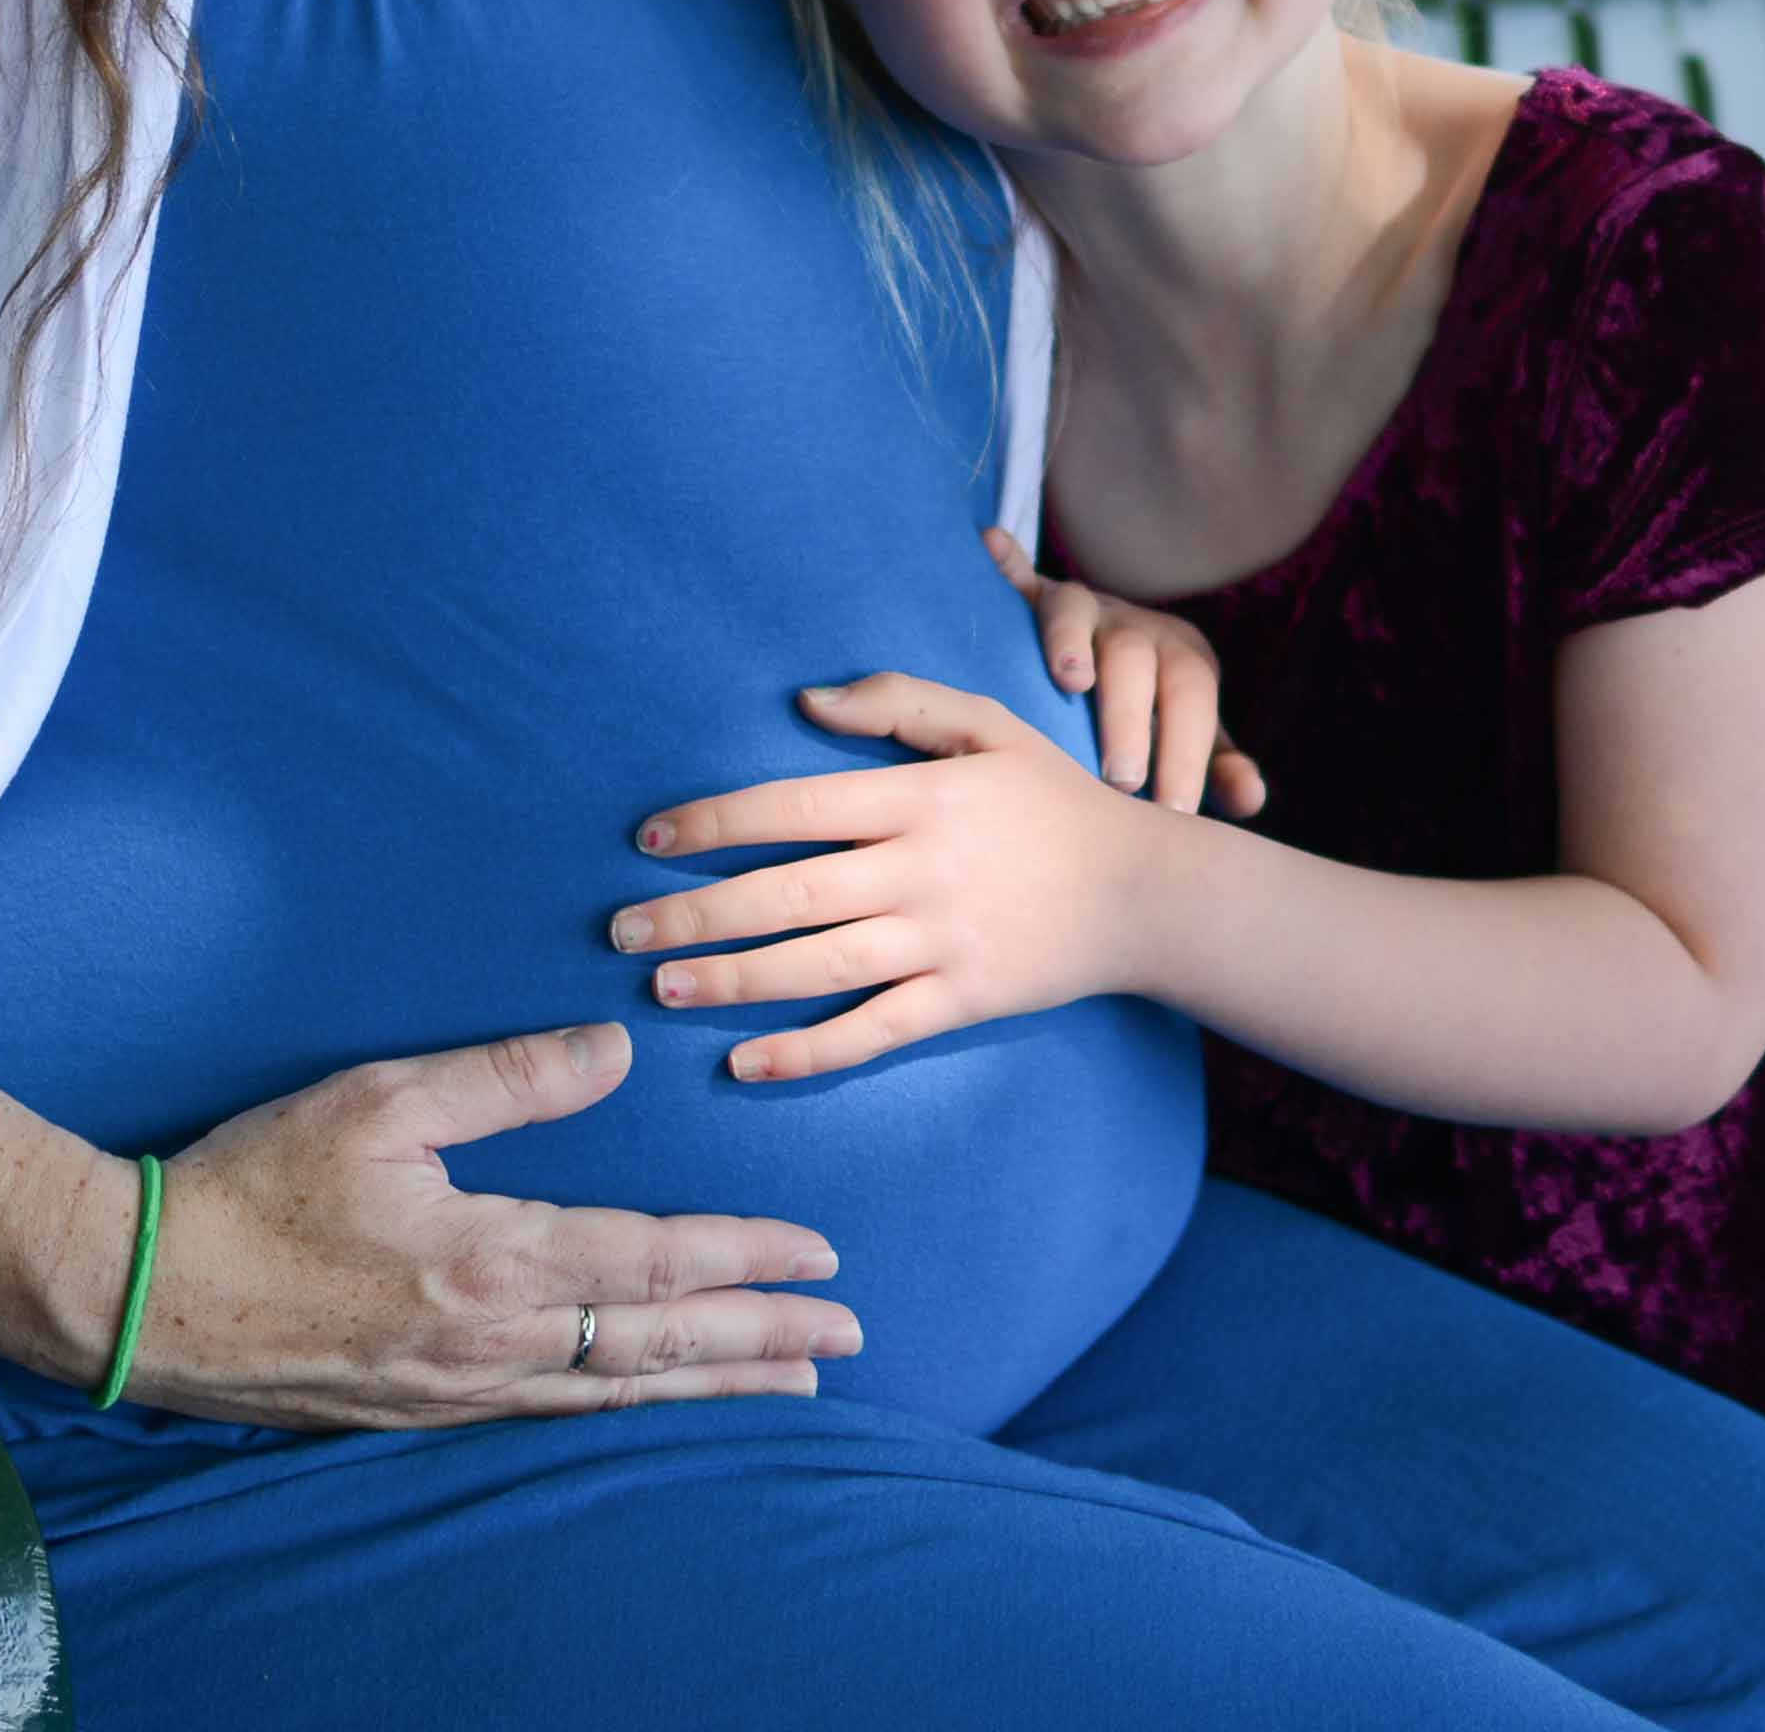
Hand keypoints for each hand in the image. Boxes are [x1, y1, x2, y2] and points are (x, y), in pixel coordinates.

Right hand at [127, 1022, 863, 1425]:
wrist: (139, 1296)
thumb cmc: (252, 1186)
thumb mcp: (379, 1100)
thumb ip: (507, 1077)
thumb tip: (615, 1048)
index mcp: (491, 1262)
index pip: (654, 1262)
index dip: (746, 1259)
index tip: (821, 1255)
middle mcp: (491, 1345)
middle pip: (658, 1345)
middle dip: (762, 1339)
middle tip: (847, 1338)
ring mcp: (456, 1393)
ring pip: (615, 1393)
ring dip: (710, 1386)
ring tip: (787, 1385)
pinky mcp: (417, 1414)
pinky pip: (555, 1416)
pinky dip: (625, 1409)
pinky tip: (649, 1403)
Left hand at [620, 673, 1177, 1079]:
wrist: (1143, 891)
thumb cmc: (1051, 800)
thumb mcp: (987, 724)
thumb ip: (899, 700)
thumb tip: (805, 703)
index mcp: (921, 798)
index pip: (795, 808)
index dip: (715, 823)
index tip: (649, 840)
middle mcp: (923, 871)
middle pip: (787, 896)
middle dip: (694, 914)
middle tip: (621, 932)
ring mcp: (942, 943)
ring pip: (816, 968)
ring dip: (729, 981)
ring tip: (660, 989)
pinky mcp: (962, 1002)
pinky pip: (871, 1033)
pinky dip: (806, 1053)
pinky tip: (743, 1063)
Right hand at [983, 525, 1268, 816]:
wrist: (1116, 650)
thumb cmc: (1153, 710)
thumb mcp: (1189, 735)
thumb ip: (1218, 767)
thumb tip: (1252, 799)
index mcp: (1179, 657)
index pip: (1191, 697)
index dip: (1187, 751)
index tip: (1175, 810)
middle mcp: (1131, 626)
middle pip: (1134, 658)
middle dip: (1130, 717)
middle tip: (1123, 781)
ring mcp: (1081, 609)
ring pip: (1076, 611)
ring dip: (1071, 640)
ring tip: (1071, 681)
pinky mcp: (1033, 599)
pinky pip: (1017, 579)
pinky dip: (1004, 563)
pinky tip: (989, 547)